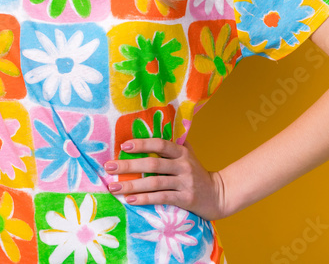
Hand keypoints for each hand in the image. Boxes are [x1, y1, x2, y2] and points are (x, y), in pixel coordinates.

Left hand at [103, 138, 230, 220]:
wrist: (219, 195)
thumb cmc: (196, 173)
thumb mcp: (188, 155)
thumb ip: (173, 144)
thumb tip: (151, 127)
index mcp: (182, 152)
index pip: (160, 144)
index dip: (142, 144)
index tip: (123, 146)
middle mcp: (184, 165)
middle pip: (153, 164)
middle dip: (128, 165)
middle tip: (109, 166)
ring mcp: (185, 183)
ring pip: (154, 183)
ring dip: (131, 185)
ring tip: (113, 187)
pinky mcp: (186, 199)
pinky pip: (161, 198)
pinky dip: (145, 199)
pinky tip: (131, 200)